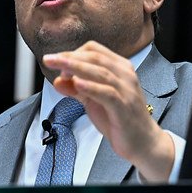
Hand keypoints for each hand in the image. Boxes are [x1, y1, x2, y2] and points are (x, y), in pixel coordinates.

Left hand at [43, 41, 173, 181]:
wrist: (142, 142)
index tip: (56, 61)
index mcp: (119, 68)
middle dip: (69, 57)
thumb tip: (57, 81)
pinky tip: (77, 84)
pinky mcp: (124, 107)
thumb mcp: (92, 100)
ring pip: (100, 72)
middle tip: (49, 60)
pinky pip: (107, 93)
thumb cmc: (119, 118)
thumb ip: (75, 89)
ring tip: (59, 67)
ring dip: (76, 68)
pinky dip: (91, 87)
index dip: (72, 53)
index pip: (94, 50)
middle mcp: (125, 75)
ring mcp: (126, 90)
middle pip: (94, 58)